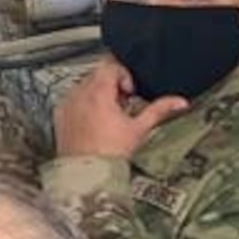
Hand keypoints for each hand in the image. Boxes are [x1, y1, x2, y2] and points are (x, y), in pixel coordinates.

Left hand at [54, 57, 189, 158]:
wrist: (87, 174)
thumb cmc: (111, 153)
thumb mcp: (138, 128)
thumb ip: (159, 110)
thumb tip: (179, 102)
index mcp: (98, 93)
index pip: (110, 65)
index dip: (124, 76)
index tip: (129, 93)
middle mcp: (79, 94)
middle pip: (97, 74)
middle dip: (112, 85)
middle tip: (121, 106)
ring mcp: (67, 103)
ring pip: (84, 85)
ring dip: (97, 94)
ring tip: (107, 115)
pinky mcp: (59, 114)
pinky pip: (72, 99)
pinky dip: (82, 104)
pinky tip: (92, 121)